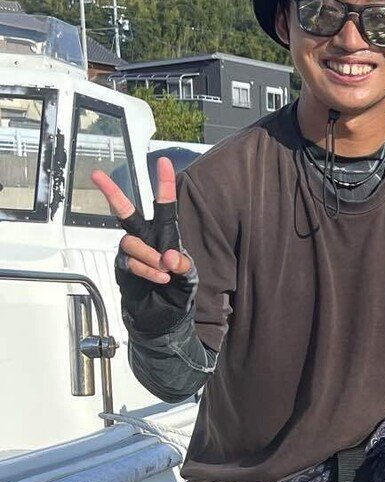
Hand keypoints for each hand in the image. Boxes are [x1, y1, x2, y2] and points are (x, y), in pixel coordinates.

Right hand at [90, 155, 196, 337]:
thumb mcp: (189, 278)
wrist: (164, 321)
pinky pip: (130, 262)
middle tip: (98, 175)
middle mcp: (146, 239)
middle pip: (126, 212)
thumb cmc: (176, 294)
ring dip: (149, 256)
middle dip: (112, 193)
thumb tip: (169, 257)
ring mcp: (132, 254)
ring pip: (131, 242)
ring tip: (164, 272)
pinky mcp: (123, 269)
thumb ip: (183, 265)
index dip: (163, 183)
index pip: (164, 206)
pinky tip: (159, 279)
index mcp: (166, 235)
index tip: (163, 161)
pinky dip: (146, 270)